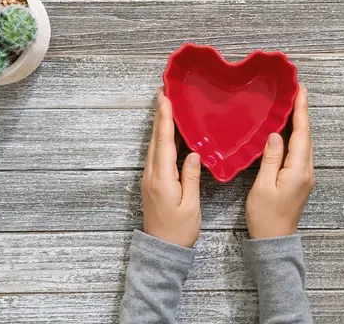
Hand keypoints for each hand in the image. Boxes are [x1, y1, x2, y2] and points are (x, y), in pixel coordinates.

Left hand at [141, 87, 201, 247]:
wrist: (162, 250)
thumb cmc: (179, 230)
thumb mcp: (191, 205)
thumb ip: (191, 177)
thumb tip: (194, 154)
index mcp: (162, 178)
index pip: (164, 142)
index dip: (165, 119)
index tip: (165, 98)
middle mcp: (152, 175)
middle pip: (155, 139)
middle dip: (159, 115)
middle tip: (163, 93)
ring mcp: (150, 178)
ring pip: (154, 146)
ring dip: (160, 125)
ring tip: (166, 107)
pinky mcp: (152, 183)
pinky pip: (156, 155)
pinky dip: (162, 140)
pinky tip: (170, 134)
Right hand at [246, 87, 314, 238]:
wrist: (274, 240)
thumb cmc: (265, 215)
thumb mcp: (263, 186)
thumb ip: (271, 159)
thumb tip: (276, 135)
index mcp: (299, 170)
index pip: (302, 134)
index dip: (301, 111)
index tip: (300, 91)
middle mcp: (307, 171)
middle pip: (306, 136)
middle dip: (301, 113)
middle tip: (295, 92)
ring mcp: (305, 176)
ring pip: (304, 144)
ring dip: (299, 124)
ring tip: (291, 106)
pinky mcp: (300, 181)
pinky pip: (299, 153)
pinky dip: (295, 138)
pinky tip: (287, 131)